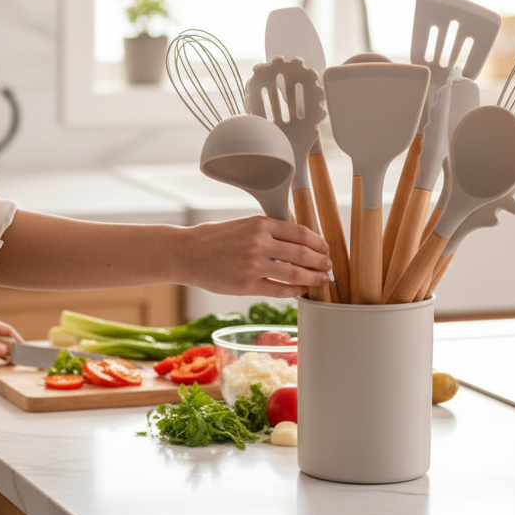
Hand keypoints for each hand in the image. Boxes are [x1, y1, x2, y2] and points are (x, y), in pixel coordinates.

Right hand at [184, 216, 330, 298]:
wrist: (185, 253)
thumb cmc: (213, 239)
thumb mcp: (242, 225)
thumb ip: (267, 231)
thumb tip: (296, 242)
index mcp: (260, 224)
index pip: (301, 233)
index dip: (318, 242)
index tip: (325, 248)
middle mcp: (259, 243)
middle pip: (303, 253)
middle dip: (321, 261)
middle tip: (329, 266)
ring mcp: (254, 265)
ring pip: (295, 273)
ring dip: (314, 277)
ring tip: (322, 279)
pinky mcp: (247, 285)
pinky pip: (280, 290)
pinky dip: (295, 291)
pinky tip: (302, 290)